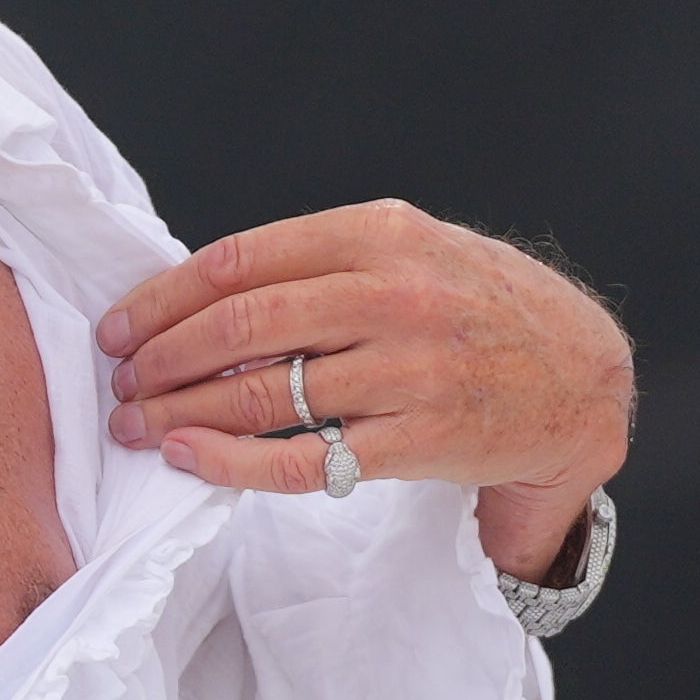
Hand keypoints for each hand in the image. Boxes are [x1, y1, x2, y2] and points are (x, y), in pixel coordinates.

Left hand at [96, 202, 631, 578]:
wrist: (582, 377)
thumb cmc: (475, 308)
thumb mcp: (408, 250)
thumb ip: (318, 262)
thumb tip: (200, 296)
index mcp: (377, 234)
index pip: (239, 262)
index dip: (162, 298)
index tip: (119, 327)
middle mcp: (391, 295)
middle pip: (239, 327)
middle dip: (159, 359)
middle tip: (117, 383)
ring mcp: (407, 370)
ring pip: (261, 396)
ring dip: (179, 414)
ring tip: (136, 426)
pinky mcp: (418, 439)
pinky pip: (301, 460)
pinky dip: (231, 464)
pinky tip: (190, 461)